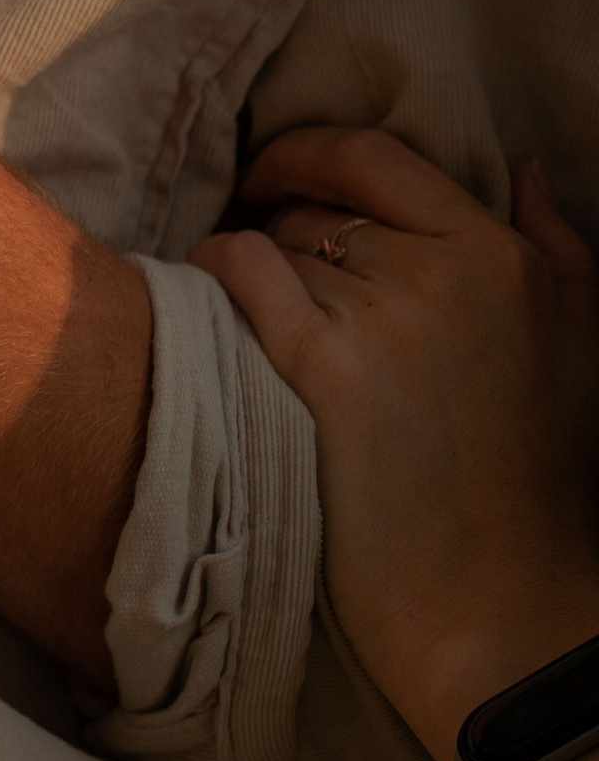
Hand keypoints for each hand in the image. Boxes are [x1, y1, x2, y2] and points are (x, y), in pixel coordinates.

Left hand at [190, 130, 598, 760]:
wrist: (502, 606)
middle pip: (312, 207)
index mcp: (506, 259)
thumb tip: (530, 171)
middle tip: (261, 275)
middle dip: (275, 230)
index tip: (273, 174)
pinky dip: (209, 274)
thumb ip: (559, 249)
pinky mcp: (321, 368)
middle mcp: (446, 273)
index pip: (377, 157)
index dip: (306, 153)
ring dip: (248, 277)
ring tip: (255, 333)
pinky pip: (237, 274)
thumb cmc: (541, 488)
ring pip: (270, 248)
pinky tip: (201, 299)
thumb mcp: (582, 348)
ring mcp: (383, 318)